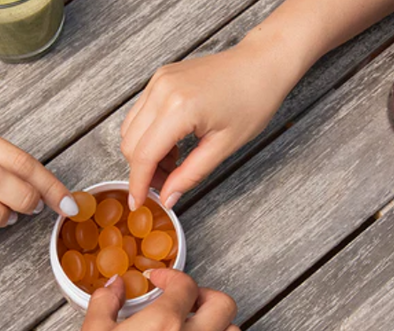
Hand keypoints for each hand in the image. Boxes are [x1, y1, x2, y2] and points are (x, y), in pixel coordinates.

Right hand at [50, 270, 241, 330]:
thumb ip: (106, 300)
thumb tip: (115, 286)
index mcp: (163, 322)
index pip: (186, 285)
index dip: (171, 276)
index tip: (159, 280)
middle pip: (223, 305)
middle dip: (206, 294)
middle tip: (186, 297)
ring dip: (219, 323)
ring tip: (197, 322)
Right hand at [121, 41, 292, 209]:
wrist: (262, 64)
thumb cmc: (253, 100)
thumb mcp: (224, 146)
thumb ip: (190, 174)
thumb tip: (168, 197)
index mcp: (179, 108)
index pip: (144, 155)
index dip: (138, 184)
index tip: (137, 203)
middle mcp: (162, 90)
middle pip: (130, 143)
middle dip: (143, 170)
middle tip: (167, 183)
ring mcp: (159, 81)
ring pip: (130, 128)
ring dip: (144, 152)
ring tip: (174, 161)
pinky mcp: (161, 78)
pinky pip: (140, 112)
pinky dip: (149, 134)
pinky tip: (173, 141)